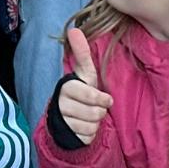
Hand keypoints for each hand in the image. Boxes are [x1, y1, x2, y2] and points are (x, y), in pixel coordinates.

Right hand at [57, 26, 113, 145]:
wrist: (66, 117)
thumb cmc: (80, 91)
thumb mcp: (84, 74)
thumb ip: (81, 53)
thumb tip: (74, 30)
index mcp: (66, 87)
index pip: (90, 96)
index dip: (101, 99)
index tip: (107, 100)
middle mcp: (61, 104)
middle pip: (94, 112)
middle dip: (100, 111)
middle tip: (96, 108)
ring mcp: (63, 121)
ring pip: (91, 125)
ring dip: (95, 122)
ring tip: (89, 116)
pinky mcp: (67, 135)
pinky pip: (88, 137)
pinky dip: (91, 134)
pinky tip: (84, 127)